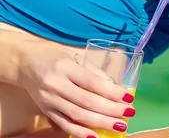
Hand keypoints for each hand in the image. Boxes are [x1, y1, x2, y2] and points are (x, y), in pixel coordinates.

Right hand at [18, 38, 134, 137]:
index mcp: (66, 67)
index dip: (112, 92)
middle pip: (87, 102)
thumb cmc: (53, 55)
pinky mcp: (45, 111)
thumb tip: (114, 86)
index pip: (93, 83)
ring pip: (77, 115)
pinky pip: (64, 124)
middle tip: (128, 114)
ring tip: (118, 125)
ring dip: (100, 123)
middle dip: (110, 110)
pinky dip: (80, 132)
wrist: (23, 62)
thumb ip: (92, 71)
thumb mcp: (74, 55)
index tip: (128, 98)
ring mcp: (49, 100)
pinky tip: (94, 136)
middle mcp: (56, 85)